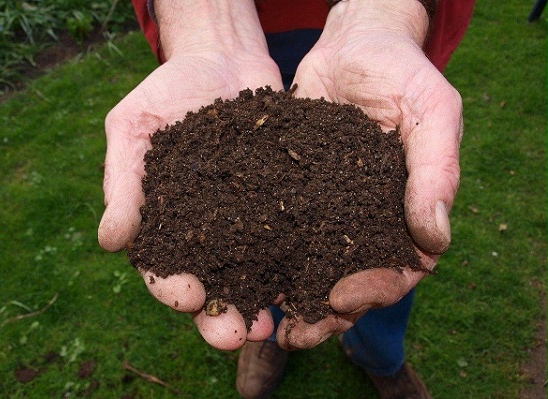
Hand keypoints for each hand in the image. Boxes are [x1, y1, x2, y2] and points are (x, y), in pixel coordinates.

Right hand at [98, 0, 282, 349]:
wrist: (221, 57)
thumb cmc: (167, 91)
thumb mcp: (133, 127)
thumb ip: (123, 182)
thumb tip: (109, 242)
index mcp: (165, 223)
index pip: (163, 268)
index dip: (172, 288)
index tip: (187, 297)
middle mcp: (208, 232)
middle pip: (213, 285)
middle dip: (222, 315)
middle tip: (237, 334)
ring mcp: (248, 220)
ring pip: (255, 274)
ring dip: (263, 303)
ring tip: (275, 324)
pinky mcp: (283, 203)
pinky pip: (292, 237)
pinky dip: (300, 263)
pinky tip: (312, 280)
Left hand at [276, 0, 462, 348]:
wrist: (352, 44)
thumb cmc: (401, 72)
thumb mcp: (431, 111)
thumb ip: (437, 171)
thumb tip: (435, 240)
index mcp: (405, 212)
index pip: (398, 269)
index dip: (374, 290)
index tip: (341, 299)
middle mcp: (365, 219)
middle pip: (349, 281)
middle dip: (324, 312)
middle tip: (294, 334)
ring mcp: (328, 209)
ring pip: (310, 266)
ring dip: (290, 297)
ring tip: (262, 321)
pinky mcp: (292, 193)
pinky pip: (278, 232)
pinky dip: (262, 256)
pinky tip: (239, 274)